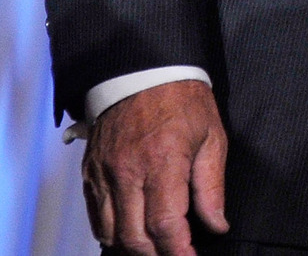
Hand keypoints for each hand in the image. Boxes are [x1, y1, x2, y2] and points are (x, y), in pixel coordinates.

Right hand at [83, 80, 228, 255]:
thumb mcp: (212, 137)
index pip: (166, 223)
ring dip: (133, 247)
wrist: (143, 71)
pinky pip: (96, 216)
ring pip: (110, 232)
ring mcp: (105, 174)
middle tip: (176, 254)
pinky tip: (130, 233)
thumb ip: (212, 186)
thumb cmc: (183, 100)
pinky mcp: (90, 173)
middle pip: (135, 236)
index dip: (179, 250)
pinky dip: (110, 232)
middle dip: (157, 254)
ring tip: (155, 247)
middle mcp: (127, 172)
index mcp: (162, 161)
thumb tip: (216, 224)